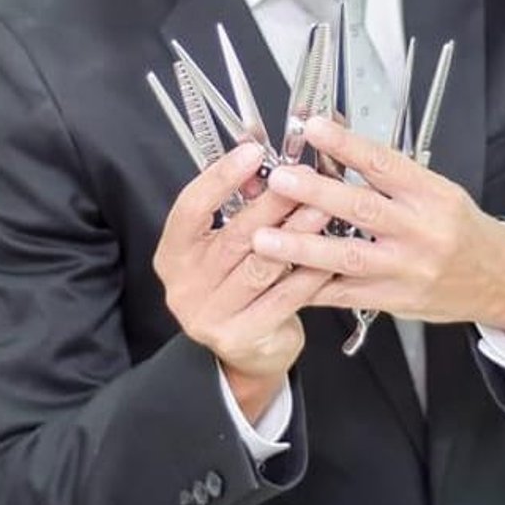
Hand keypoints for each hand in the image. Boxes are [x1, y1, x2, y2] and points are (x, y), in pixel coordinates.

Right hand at [153, 143, 330, 421]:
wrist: (246, 352)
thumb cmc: (236, 286)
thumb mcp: (225, 246)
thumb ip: (236, 209)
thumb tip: (264, 167)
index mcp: (173, 253)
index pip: (191, 207)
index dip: (220, 177)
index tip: (252, 152)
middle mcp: (184, 285)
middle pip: (234, 235)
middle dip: (274, 202)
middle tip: (305, 177)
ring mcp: (209, 314)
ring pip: (262, 264)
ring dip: (297, 233)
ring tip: (324, 208)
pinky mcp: (240, 336)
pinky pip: (283, 297)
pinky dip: (309, 273)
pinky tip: (330, 254)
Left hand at [251, 117, 504, 336]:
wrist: (498, 279)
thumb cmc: (459, 227)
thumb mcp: (434, 188)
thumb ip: (386, 169)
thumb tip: (336, 133)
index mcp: (431, 196)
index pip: (384, 164)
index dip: (347, 145)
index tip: (315, 128)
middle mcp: (420, 232)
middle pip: (362, 209)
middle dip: (316, 194)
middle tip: (280, 180)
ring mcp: (405, 270)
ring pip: (348, 257)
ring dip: (302, 247)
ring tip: (264, 237)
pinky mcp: (393, 301)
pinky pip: (344, 294)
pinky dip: (310, 285)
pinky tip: (280, 277)